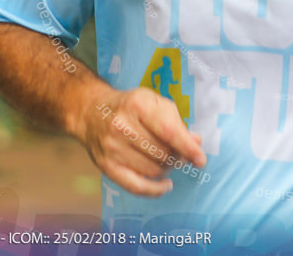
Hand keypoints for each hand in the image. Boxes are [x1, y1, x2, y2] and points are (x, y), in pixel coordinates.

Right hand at [75, 86, 205, 196]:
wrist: (92, 112)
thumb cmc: (131, 107)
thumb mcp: (155, 103)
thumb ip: (176, 122)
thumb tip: (196, 143)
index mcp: (138, 105)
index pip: (168, 131)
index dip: (188, 148)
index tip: (200, 159)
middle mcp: (122, 126)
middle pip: (162, 153)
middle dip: (177, 157)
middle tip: (179, 153)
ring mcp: (112, 147)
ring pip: (153, 170)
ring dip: (167, 169)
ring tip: (167, 160)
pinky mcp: (105, 165)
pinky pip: (136, 186)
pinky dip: (155, 190)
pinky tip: (166, 185)